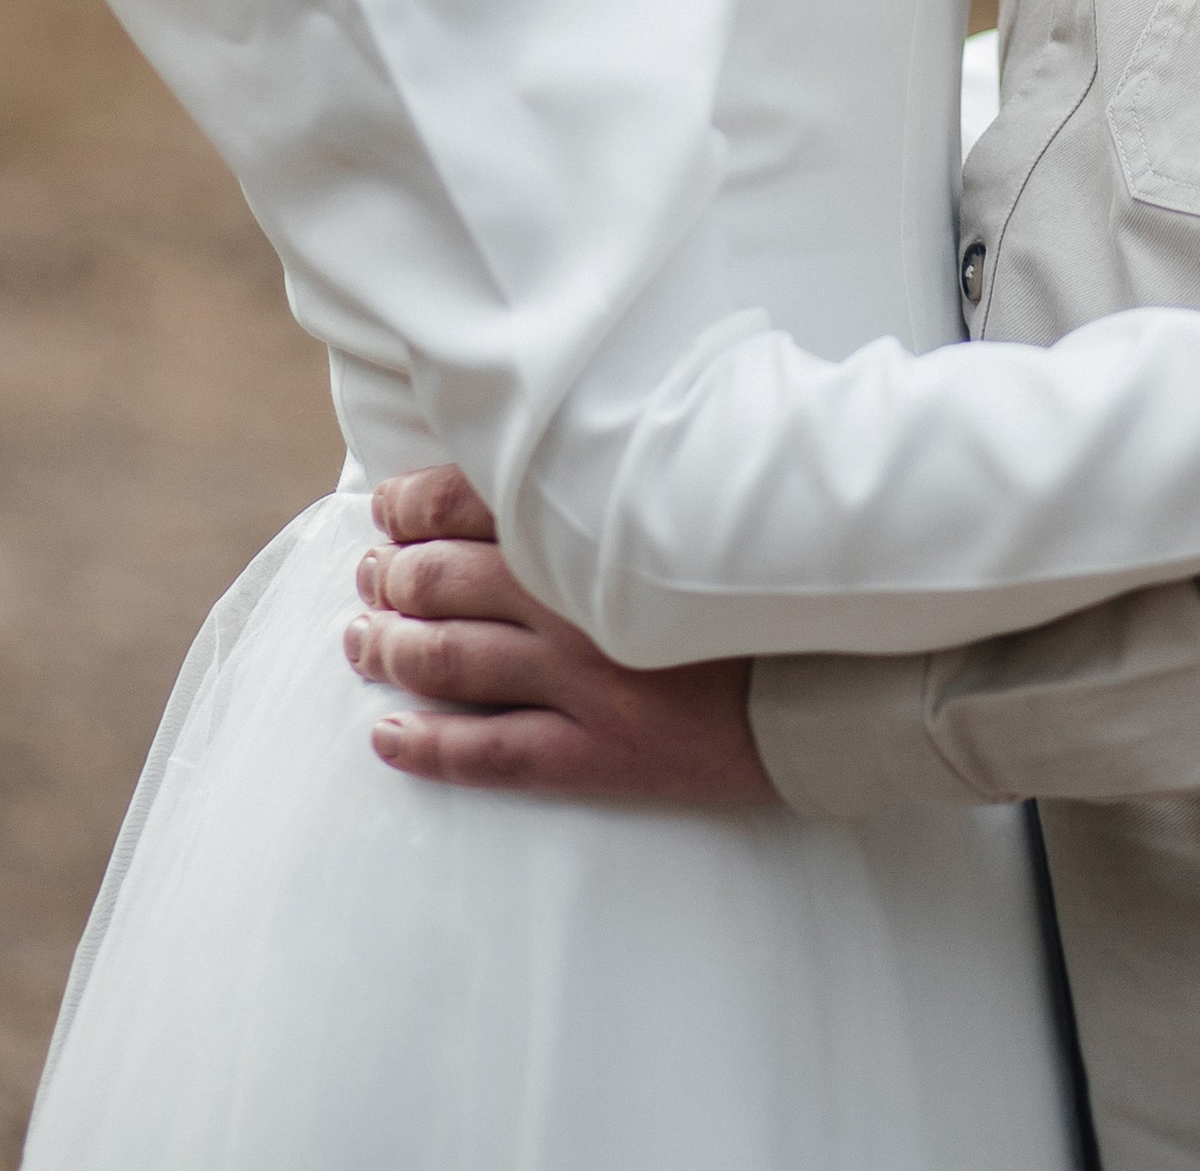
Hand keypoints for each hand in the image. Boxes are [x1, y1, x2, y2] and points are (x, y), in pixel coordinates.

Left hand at [347, 466, 778, 807]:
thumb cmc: (775, 577)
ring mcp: (583, 683)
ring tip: (359, 641)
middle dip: (390, 575)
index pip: (474, 501)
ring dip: (389, 650)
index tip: (388, 506)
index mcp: (602, 526)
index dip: (414, 504)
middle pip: (445, 582)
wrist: (840, 677)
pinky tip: (386, 735)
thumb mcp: (706, 498)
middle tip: (368, 574)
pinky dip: (425, 745)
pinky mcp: (598, 754)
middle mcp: (578, 601)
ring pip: (450, 663)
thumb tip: (565, 444)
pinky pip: (488, 753)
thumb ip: (634, 471)